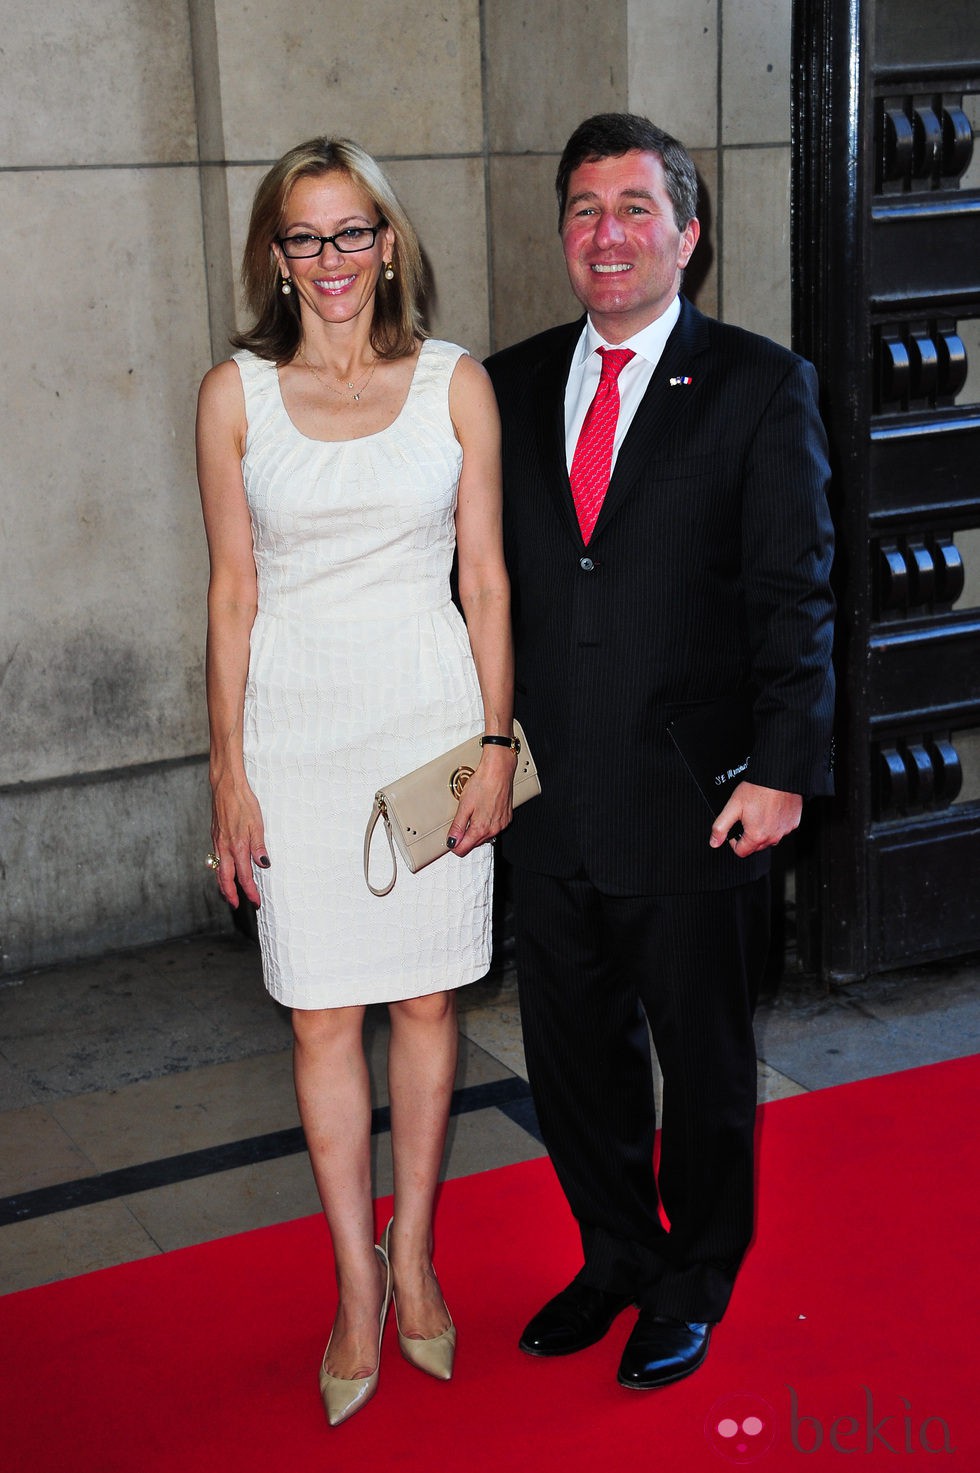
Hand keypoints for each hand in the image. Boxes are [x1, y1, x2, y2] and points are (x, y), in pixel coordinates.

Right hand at [209, 775, 269, 906]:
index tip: (256, 901)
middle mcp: (224, 847)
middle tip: (237, 905)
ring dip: (223, 884)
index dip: (250, 891)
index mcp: (237, 846)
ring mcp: (217, 842)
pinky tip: (223, 870)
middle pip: (225, 879)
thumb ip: (259, 846)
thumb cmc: (243, 802)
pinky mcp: (215, 836)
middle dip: (231, 894)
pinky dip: (219, 870)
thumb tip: (263, 865)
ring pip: (218, 870)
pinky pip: (215, 859)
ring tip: (229, 894)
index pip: (244, 876)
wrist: (226, 786)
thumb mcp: (256, 823)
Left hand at [445, 745, 515, 855]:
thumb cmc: (483, 784)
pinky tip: (483, 811)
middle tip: (460, 822)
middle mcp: (493, 830)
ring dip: (476, 830)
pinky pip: (494, 828)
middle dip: (465, 837)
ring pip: (484, 837)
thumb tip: (452, 840)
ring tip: (472, 812)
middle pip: (474, 844)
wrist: (498, 771)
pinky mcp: (507, 818)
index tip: (451, 839)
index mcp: (480, 828)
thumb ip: (457, 826)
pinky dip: (486, 823)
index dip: (454, 845)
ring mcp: (502, 825)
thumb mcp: (464, 805)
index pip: (463, 849)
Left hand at [709, 780, 802, 856]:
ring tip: (759, 812)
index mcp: (757, 836)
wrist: (778, 776)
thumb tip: (714, 842)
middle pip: (756, 846)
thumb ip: (721, 827)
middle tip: (746, 818)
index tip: (734, 831)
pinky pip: (782, 829)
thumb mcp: (733, 807)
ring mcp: (785, 830)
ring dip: (763, 831)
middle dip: (748, 836)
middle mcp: (773, 837)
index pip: (741, 852)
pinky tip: (771, 810)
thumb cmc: (757, 789)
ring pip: (770, 838)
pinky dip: (776, 823)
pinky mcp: (793, 823)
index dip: (734, 842)